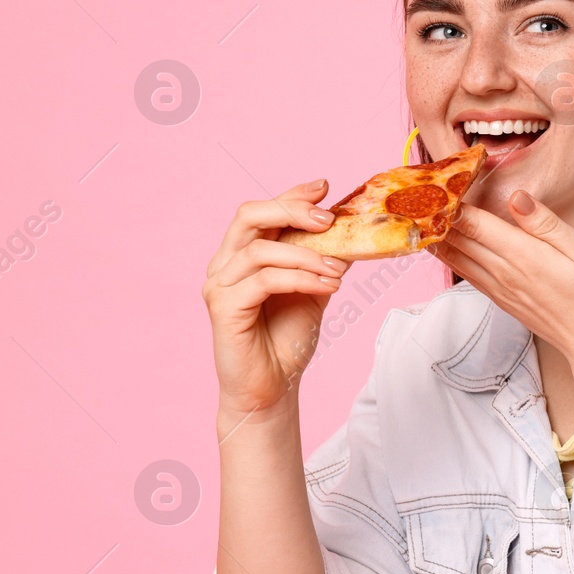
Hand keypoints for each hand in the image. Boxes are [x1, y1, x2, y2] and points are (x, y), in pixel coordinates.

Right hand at [202, 179, 351, 417]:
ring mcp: (219, 284)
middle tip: (328, 220)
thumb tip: (354, 229)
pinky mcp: (223, 307)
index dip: (292, 194)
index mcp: (243, 253)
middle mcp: (224, 263)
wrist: (273, 386)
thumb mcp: (314, 288)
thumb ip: (324, 257)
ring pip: (260, 249)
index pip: (263, 210)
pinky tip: (327, 287)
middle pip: (248, 215)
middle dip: (292, 210)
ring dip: (306, 255)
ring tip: (337, 271)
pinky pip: (264, 280)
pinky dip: (300, 278)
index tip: (325, 187)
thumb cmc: (287, 338)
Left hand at [431, 190, 573, 364]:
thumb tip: (517, 197)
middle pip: (459, 239)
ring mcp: (500, 289)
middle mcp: (505, 273)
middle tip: (416, 193)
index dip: (451, 202)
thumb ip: (546, 224)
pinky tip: (441, 245)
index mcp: (524, 256)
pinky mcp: (502, 300)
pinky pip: (466, 274)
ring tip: (417, 214)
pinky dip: (449, 256)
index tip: (436, 182)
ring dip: (435, 235)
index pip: (475, 223)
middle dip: (436, 216)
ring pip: (456, 257)